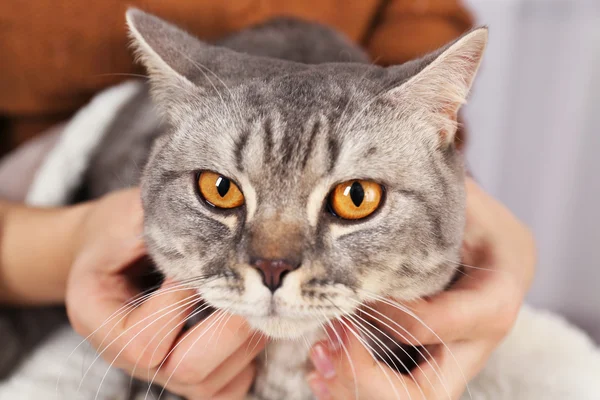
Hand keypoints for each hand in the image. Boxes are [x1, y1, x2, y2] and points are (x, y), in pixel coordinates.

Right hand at [66, 188, 265, 398]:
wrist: (108, 250)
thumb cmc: (115, 231)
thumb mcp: (127, 216)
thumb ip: (166, 225)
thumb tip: (223, 227)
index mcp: (98, 319)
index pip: (143, 339)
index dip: (182, 302)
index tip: (203, 262)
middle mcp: (126, 356)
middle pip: (185, 371)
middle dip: (228, 329)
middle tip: (250, 289)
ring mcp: (160, 369)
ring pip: (212, 383)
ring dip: (245, 341)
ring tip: (254, 298)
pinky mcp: (190, 371)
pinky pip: (229, 386)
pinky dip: (248, 358)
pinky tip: (251, 320)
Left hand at [307, 178, 535, 398]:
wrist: (499, 253)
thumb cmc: (480, 222)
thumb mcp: (466, 203)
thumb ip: (436, 192)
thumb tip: (390, 161)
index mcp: (493, 301)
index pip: (434, 324)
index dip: (386, 314)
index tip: (347, 293)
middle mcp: (476, 342)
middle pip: (427, 392)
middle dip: (368, 379)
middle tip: (324, 348)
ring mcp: (454, 359)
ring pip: (410, 397)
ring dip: (357, 387)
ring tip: (318, 362)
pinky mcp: (433, 363)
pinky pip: (398, 389)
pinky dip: (357, 385)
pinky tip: (323, 371)